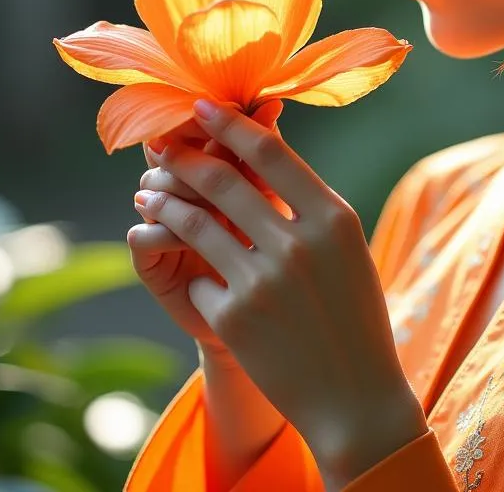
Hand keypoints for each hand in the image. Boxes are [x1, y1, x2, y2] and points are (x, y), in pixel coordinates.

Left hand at [135, 99, 428, 484]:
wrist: (354, 395)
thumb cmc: (352, 311)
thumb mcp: (344, 245)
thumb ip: (307, 199)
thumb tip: (263, 140)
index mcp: (334, 217)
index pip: (271, 152)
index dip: (229, 124)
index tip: (201, 107)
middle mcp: (300, 243)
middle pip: (224, 179)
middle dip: (184, 156)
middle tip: (162, 144)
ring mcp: (265, 282)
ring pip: (195, 223)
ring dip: (165, 203)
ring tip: (149, 194)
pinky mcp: (235, 319)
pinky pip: (198, 279)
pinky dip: (191, 272)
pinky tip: (191, 272)